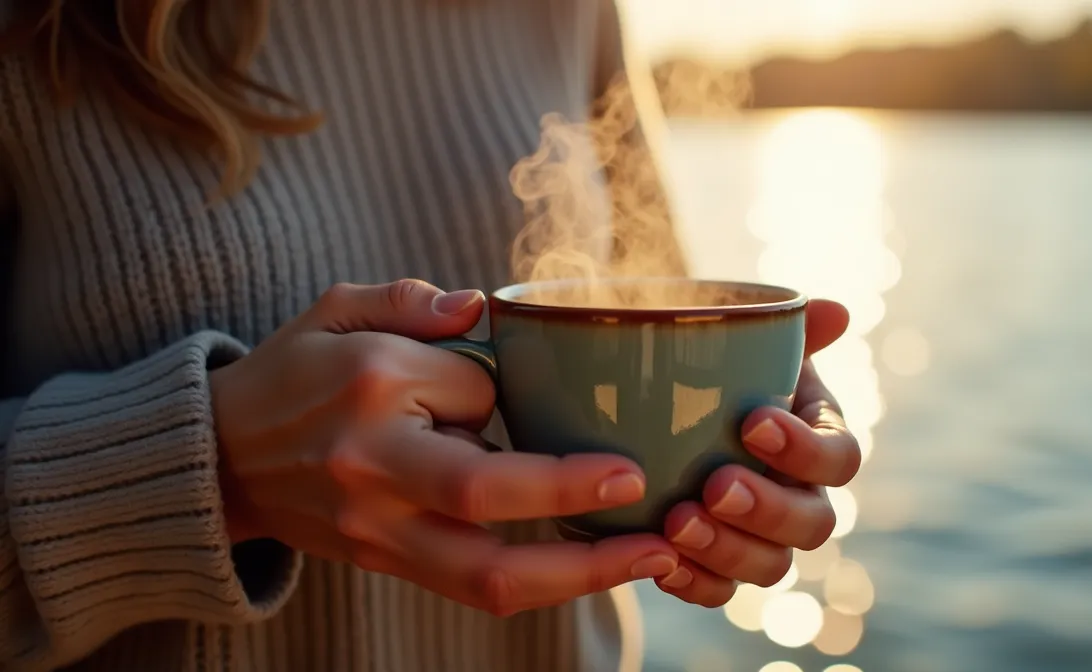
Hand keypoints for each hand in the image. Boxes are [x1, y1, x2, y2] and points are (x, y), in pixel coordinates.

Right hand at [210, 280, 678, 616]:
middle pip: (485, 497)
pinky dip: (544, 588)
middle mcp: (375, 466)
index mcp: (371, 387)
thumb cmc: (293, 375)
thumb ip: (409, 297)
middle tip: (641, 485)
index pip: (476, 391)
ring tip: (652, 558)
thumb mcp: (337, 308)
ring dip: (580, 572)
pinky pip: (474, 591)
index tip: (508, 382)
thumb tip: (481, 308)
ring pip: (488, 574)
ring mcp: (379, 528)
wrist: (220, 461)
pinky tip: (597, 572)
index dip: (508, 388)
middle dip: (575, 495)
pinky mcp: (388, 564)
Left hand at [656, 299, 860, 605]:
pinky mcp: (718, 569)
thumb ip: (786, 328)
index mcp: (818, 439)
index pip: (839, 459)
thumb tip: (837, 311)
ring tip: (675, 522)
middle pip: (813, 524)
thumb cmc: (712, 368)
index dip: (804, 450)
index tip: (751, 422)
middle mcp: (802, 497)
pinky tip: (660, 563)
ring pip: (771, 567)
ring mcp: (763, 540)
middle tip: (714, 485)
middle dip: (767, 509)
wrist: (650, 406)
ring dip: (727, 550)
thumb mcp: (740, 342)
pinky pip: (721, 595)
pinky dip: (694, 584)